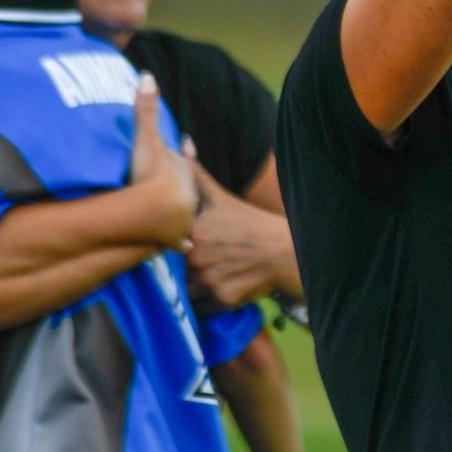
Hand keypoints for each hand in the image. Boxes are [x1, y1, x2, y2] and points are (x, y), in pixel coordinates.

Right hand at [127, 72, 196, 248]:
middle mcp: (187, 192)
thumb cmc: (152, 175)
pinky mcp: (176, 237)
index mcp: (181, 170)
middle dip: (183, 184)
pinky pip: (179, 241)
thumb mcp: (147, 140)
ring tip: (178, 216)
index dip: (186, 151)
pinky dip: (180, 243)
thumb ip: (145, 110)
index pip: (185, 156)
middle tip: (177, 183)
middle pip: (187, 185)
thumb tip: (147, 75)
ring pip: (187, 212)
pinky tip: (185, 249)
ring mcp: (184, 215)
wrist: (159, 212)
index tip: (188, 144)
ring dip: (183, 213)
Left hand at [185, 157, 289, 312]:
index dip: (174, 250)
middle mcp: (197, 257)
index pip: (167, 247)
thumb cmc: (251, 223)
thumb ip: (197, 173)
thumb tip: (183, 142)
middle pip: (176, 272)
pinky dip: (210, 303)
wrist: (285, 251)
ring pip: (188, 291)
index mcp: (193, 231)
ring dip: (196, 289)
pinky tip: (225, 288)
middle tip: (208, 264)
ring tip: (217, 277)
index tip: (185, 248)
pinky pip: (203, 308)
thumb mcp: (222, 197)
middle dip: (187, 271)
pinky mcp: (222, 299)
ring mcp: (210, 279)